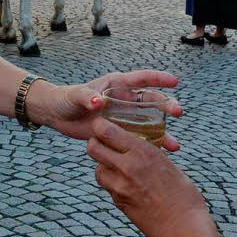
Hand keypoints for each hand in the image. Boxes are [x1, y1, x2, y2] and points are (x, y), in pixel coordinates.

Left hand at [29, 69, 181, 146]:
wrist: (57, 114)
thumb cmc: (66, 99)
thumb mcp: (75, 96)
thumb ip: (86, 97)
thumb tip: (98, 102)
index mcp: (116, 85)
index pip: (141, 79)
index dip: (158, 78)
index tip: (174, 81)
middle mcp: (124, 99)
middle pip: (151, 101)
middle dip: (166, 106)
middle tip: (178, 112)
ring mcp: (123, 116)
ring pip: (149, 122)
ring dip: (162, 133)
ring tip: (174, 146)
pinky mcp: (119, 131)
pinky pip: (138, 137)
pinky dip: (148, 146)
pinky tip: (158, 158)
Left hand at [87, 118, 207, 236]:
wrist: (183, 229)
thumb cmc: (184, 196)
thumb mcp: (167, 165)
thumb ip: (147, 154)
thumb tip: (133, 146)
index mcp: (142, 152)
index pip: (105, 131)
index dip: (100, 126)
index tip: (102, 126)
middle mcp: (127, 167)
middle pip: (93, 148)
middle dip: (95, 144)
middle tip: (103, 145)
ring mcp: (119, 186)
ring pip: (97, 169)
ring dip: (103, 166)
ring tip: (119, 168)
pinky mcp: (118, 202)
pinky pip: (107, 187)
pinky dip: (112, 183)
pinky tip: (127, 186)